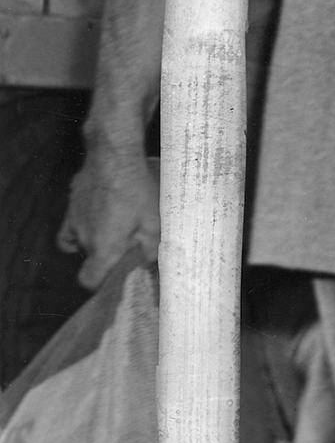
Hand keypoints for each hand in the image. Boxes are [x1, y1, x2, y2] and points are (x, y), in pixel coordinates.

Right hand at [59, 143, 158, 286]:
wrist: (114, 157)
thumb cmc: (137, 190)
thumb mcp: (154, 223)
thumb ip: (150, 248)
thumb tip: (148, 263)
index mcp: (104, 248)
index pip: (89, 280)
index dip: (100, 285)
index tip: (114, 279)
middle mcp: (84, 238)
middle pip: (92, 259)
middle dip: (109, 258)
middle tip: (132, 245)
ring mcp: (74, 221)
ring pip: (82, 242)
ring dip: (97, 241)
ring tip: (118, 229)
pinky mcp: (72, 205)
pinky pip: (71, 226)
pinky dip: (80, 228)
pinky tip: (97, 222)